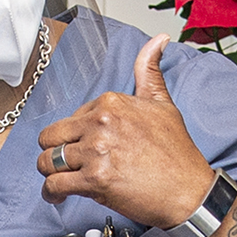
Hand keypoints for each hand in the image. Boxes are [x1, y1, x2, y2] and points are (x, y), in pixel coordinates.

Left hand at [35, 35, 216, 229]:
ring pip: (47, 161)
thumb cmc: (177, 153)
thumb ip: (149, 71)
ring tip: (60, 180)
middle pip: (51, 136)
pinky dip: (51, 193)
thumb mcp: (163, 104)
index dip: (76, 134)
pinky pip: (54, 185)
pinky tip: (58, 196)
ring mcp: (96, 152)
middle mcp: (101, 123)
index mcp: (112, 102)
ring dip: (51, 173)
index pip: (72, 116)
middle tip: (64, 163)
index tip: (84, 146)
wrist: (189, 191)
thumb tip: (158, 40)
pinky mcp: (94, 180)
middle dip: (54, 150)